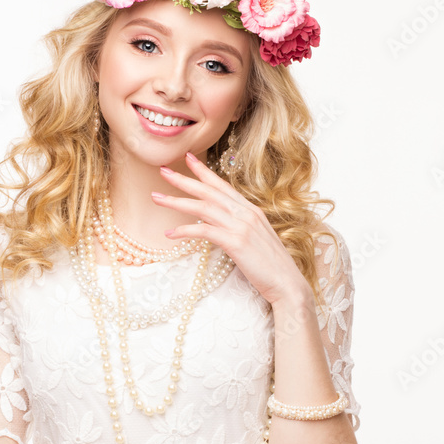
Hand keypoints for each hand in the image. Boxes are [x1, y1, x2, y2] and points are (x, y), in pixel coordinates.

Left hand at [153, 152, 309, 306]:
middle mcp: (246, 213)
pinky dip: (184, 230)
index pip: (223, 186)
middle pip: (209, 191)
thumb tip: (220, 227)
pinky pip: (204, 230)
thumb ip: (240, 228)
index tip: (188, 159)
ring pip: (202, 207)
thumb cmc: (271, 267)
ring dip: (176, 201)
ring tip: (156, 197)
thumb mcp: (256, 241)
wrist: (287, 284)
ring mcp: (241, 226)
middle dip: (184, 179)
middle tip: (163, 169)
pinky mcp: (236, 242)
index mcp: (251, 210)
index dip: (204, 172)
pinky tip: (170, 233)